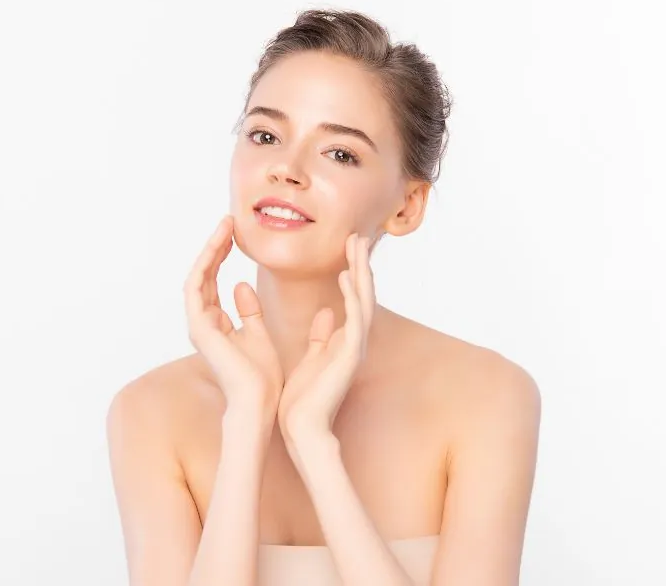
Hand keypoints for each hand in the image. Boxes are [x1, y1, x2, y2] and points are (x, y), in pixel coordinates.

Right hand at [184, 215, 282, 418]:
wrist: (259, 402)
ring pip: (198, 276)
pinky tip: (218, 245)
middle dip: (215, 246)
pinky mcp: (199, 327)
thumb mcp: (259, 335)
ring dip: (209, 249)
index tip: (234, 233)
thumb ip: (249, 311)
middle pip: (204, 274)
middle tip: (228, 221)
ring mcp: (198, 325)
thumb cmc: (262, 377)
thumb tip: (241, 285)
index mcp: (217, 324)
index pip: (214, 280)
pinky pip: (196, 287)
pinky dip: (206, 264)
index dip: (221, 255)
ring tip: (224, 226)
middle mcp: (203, 322)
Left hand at [277, 234, 375, 439]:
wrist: (302, 429)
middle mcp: (354, 341)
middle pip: (362, 294)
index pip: (352, 299)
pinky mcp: (349, 357)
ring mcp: (354, 348)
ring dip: (361, 272)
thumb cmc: (304, 399)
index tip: (347, 247)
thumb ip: (322, 336)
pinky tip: (347, 277)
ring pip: (363, 301)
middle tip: (359, 236)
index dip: (353, 272)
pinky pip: (355, 321)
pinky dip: (352, 298)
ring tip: (357, 245)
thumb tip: (327, 313)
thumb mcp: (312, 358)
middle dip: (360, 265)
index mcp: (344, 340)